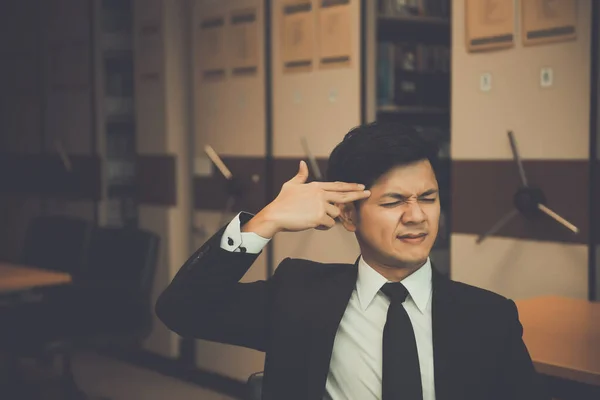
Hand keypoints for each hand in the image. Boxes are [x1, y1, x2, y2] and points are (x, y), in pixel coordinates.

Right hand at [243, 161, 369, 237]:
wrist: (275, 215)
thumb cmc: (282, 202)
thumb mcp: (291, 185)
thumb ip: (300, 175)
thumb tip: (302, 163)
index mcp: (315, 186)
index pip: (337, 185)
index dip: (350, 186)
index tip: (360, 185)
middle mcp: (320, 194)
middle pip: (344, 195)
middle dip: (357, 194)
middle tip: (368, 193)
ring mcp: (320, 205)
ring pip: (334, 214)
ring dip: (327, 218)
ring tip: (312, 218)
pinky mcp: (319, 217)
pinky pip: (329, 224)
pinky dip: (323, 226)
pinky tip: (312, 224)